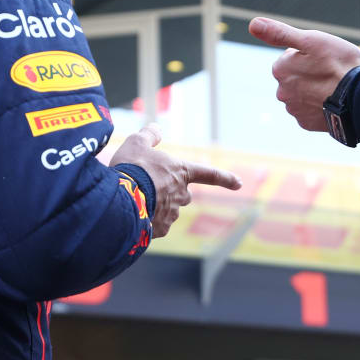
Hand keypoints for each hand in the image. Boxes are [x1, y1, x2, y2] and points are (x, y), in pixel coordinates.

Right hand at [110, 124, 240, 236]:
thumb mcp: (137, 143)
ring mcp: (172, 214)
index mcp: (181, 172)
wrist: (120, 198)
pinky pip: (155, 225)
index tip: (239, 184)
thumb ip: (149, 135)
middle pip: (183, 195)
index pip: (209, 175)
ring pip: (167, 211)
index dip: (225, 178)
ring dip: (155, 207)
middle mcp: (182, 194)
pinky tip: (132, 214)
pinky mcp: (160, 230)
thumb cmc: (131, 168)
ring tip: (134, 199)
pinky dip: (146, 221)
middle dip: (170, 193)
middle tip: (148, 187)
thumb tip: (156, 129)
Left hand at [248, 17, 359, 131]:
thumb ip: (279, 33)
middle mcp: (282, 92)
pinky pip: (311, 111)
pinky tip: (332, 102)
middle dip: (309, 74)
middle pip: (295, 77)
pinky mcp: (307, 124)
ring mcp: (294, 110)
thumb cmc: (338, 64)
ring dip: (314, 91)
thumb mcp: (310, 40)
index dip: (309, 55)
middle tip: (330, 72)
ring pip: (303, 95)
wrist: (359, 97)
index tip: (323, 58)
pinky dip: (319, 106)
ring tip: (334, 88)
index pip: (290, 57)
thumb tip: (253, 24)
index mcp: (280, 69)